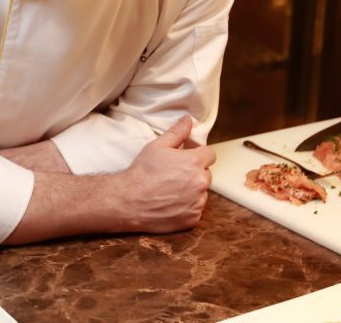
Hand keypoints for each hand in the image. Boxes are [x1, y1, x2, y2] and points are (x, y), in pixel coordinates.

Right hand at [115, 115, 214, 232]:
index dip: (199, 153)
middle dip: (195, 171)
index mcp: (193, 162)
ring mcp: (197, 203)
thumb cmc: (142, 172)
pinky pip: (196, 209)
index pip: (210, 154)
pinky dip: (188, 206)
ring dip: (193, 189)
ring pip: (202, 192)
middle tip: (176, 173)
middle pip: (206, 173)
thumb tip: (188, 120)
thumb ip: (177, 132)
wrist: (129, 201)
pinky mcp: (192, 219)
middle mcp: (200, 183)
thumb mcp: (157, 146)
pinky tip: (172, 202)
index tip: (188, 156)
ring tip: (172, 189)